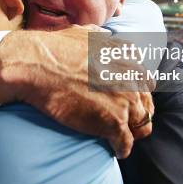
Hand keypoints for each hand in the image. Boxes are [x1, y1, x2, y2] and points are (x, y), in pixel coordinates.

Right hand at [0, 25, 154, 158]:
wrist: (36, 65)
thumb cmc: (54, 48)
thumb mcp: (82, 33)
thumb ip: (100, 36)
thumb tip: (106, 35)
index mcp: (127, 58)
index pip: (144, 81)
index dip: (136, 93)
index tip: (128, 101)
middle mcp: (131, 78)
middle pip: (145, 104)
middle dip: (138, 113)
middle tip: (128, 122)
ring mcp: (124, 101)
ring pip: (141, 125)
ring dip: (132, 132)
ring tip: (122, 138)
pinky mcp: (113, 122)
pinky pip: (125, 142)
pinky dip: (122, 148)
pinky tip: (116, 150)